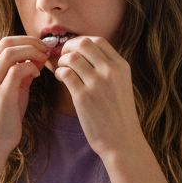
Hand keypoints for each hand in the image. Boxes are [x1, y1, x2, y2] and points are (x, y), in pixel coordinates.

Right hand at [0, 36, 48, 153]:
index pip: (5, 42)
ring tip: (44, 60)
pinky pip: (16, 70)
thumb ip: (22, 71)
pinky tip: (37, 76)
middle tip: (46, 50)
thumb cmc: (4, 115)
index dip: (26, 40)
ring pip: (10, 52)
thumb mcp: (13, 88)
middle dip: (31, 42)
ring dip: (32, 52)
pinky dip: (30, 68)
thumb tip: (38, 56)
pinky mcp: (0, 94)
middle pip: (6, 42)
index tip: (42, 47)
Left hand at [54, 36, 143, 158]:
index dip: (81, 42)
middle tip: (63, 57)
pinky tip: (61, 79)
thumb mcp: (122, 85)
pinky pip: (65, 73)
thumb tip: (85, 54)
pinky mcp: (83, 97)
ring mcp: (97, 83)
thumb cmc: (119, 115)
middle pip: (83, 44)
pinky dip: (59, 73)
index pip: (98, 40)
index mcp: (121, 66)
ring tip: (62, 70)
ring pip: (72, 57)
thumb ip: (108, 69)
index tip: (75, 50)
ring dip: (62, 61)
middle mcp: (110, 71)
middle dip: (69, 47)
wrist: (122, 141)